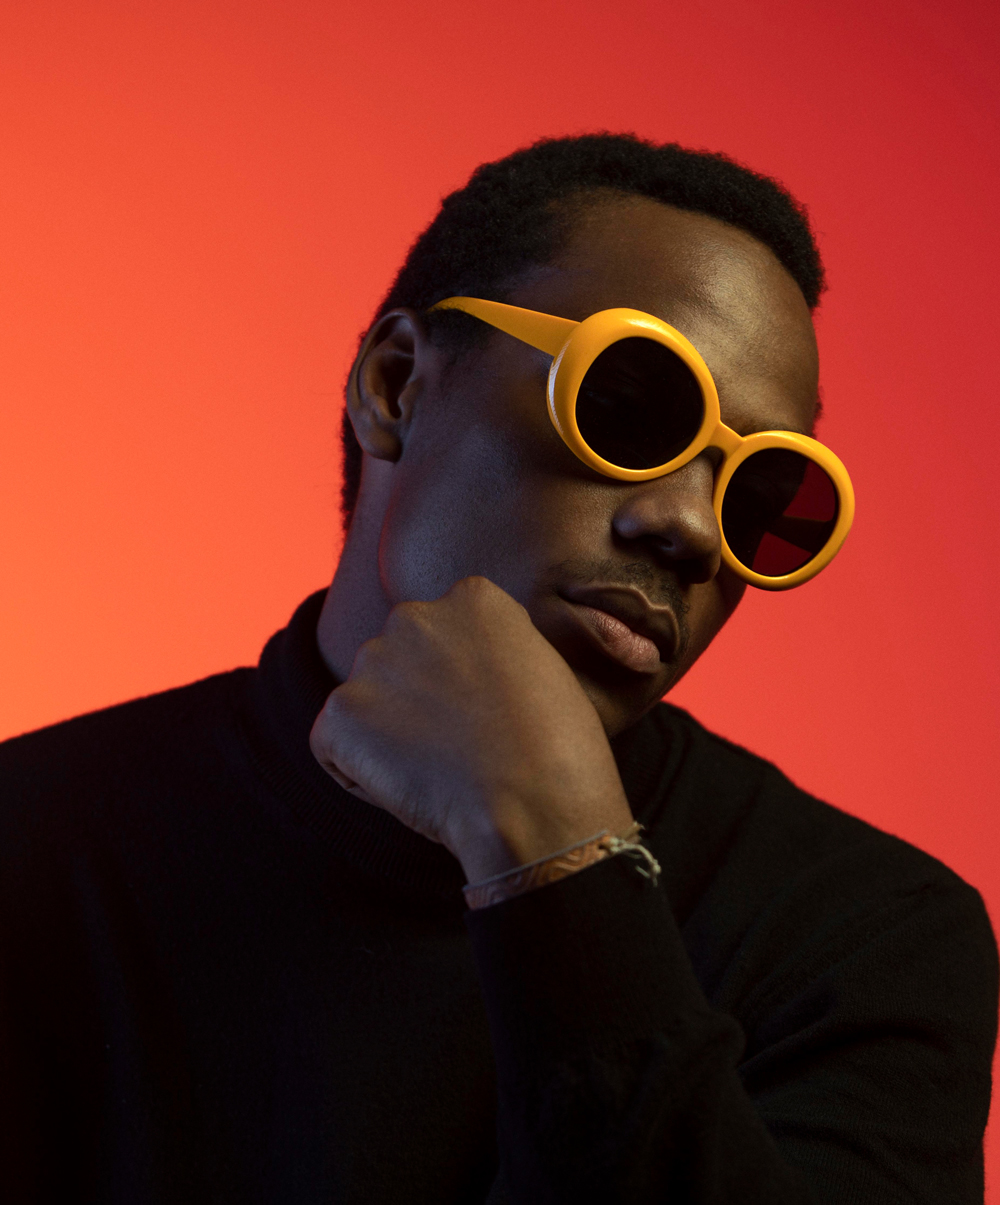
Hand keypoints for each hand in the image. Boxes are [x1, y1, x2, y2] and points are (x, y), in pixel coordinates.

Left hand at [309, 576, 633, 882]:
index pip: (444, 631)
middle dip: (415, 698)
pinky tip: (408, 787)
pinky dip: (358, 772)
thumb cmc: (559, 751)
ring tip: (438, 770)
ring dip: (388, 733)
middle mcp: (415, 615)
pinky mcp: (340, 712)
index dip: (460, 680)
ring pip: (366, 701)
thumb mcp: (544, 669)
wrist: (535, 805)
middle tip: (457, 746)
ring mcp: (372, 662)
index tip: (486, 714)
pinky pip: (333, 744)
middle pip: (399, 658)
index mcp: (472, 598)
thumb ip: (494, 651)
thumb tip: (467, 672)